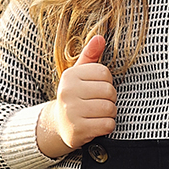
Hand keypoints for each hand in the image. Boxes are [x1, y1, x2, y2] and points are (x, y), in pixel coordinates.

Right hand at [37, 33, 116, 156]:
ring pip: (110, 109)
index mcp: (69, 76)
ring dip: (109, 113)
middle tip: (99, 103)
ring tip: (98, 114)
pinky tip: (97, 125)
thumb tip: (100, 37)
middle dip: (110, 99)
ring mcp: (71, 113)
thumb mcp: (79, 74)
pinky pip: (107, 125)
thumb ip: (90, 55)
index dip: (106, 82)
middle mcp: (67, 93)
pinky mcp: (77, 131)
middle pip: (109, 91)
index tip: (96, 89)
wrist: (59, 125)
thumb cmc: (75, 96)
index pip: (104, 73)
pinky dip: (107, 126)